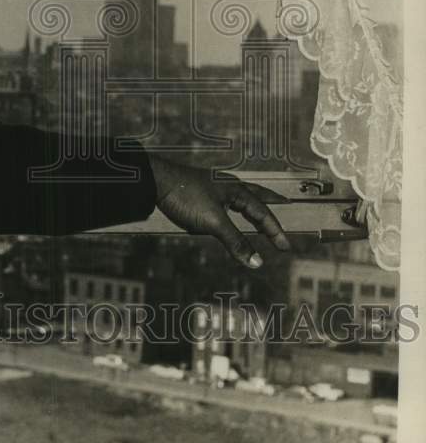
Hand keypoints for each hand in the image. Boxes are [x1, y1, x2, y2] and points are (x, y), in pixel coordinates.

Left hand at [148, 154, 290, 267]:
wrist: (156, 180)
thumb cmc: (186, 197)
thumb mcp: (213, 222)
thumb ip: (236, 242)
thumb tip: (258, 262)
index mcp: (236, 190)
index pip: (263, 213)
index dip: (276, 231)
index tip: (286, 248)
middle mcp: (229, 185)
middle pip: (257, 196)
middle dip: (271, 205)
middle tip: (286, 205)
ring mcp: (214, 186)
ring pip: (241, 196)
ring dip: (254, 205)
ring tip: (261, 210)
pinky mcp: (202, 190)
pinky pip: (227, 199)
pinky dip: (236, 207)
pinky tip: (230, 209)